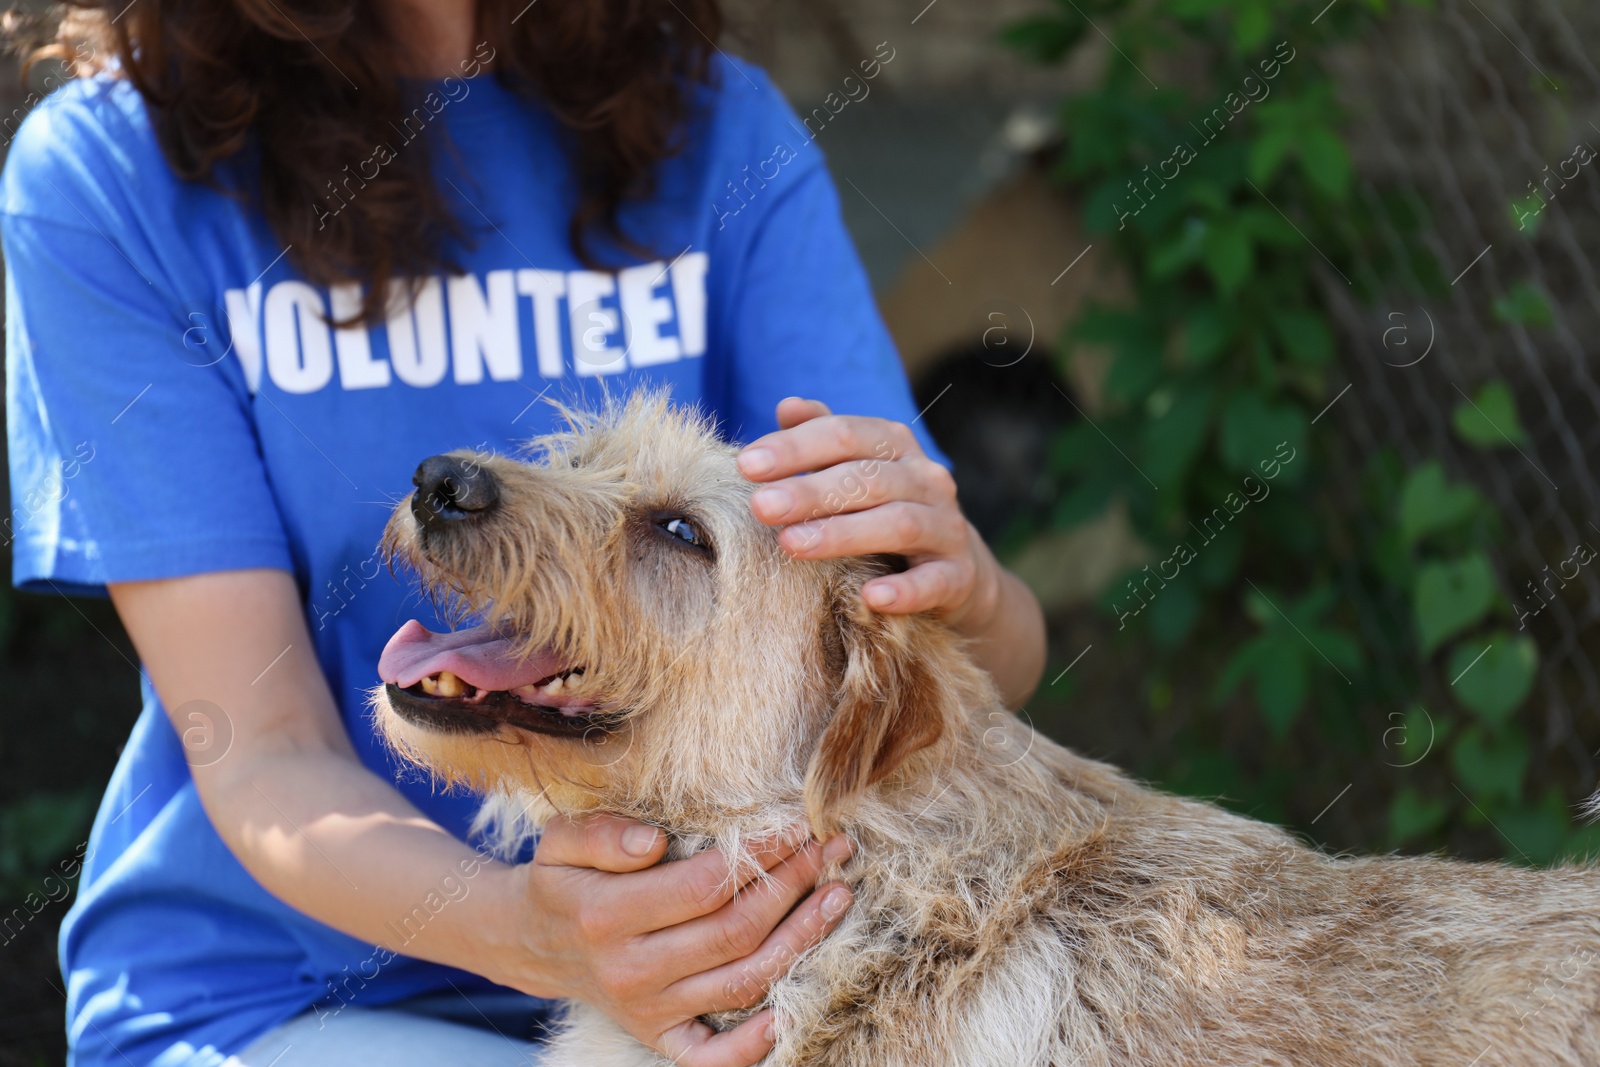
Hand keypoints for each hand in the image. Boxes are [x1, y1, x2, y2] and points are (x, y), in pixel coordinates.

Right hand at [498, 813, 853, 1066]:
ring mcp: (648, 1011)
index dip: (759, 854)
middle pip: (734, 931)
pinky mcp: (659, 1037)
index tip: (798, 824)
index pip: (704, 885)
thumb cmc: (563, 879)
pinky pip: (712, 1057)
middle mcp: (630, 970)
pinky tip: (791, 1010)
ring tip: (837, 898)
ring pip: (741, 981)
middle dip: (793, 885)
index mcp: (606, 915)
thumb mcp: (561, 839)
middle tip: (833, 849)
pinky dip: (753, 1044)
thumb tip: (652, 841)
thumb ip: (602, 834)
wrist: (535, 943)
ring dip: (799, 941)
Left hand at [737, 397, 998, 629]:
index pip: (844, 434)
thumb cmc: (885, 511)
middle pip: (866, 478)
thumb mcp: (857, 470)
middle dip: (810, 491)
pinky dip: (904, 589)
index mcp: (895, 446)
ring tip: (791, 545)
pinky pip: (933, 581)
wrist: (957, 568)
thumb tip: (788, 406)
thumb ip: (823, 439)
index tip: (746, 465)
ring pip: (898, 524)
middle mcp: (926, 479)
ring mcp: (947, 527)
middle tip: (761, 506)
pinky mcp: (959, 576)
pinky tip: (870, 596)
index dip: (795, 447)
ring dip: (842, 534)